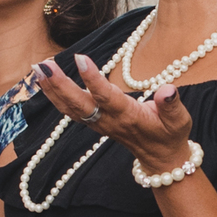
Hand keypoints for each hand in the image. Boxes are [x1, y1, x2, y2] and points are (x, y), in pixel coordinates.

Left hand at [33, 54, 193, 177]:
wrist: (160, 158)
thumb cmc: (170, 135)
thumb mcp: (179, 121)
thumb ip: (172, 105)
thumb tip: (168, 90)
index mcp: (127, 116)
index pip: (106, 97)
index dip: (92, 79)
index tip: (80, 58)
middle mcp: (108, 121)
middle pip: (78, 104)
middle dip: (59, 85)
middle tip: (43, 65)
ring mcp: (98, 123)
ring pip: (69, 108)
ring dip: (51, 89)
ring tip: (37, 68)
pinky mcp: (93, 122)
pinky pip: (69, 110)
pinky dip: (54, 96)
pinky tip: (44, 82)